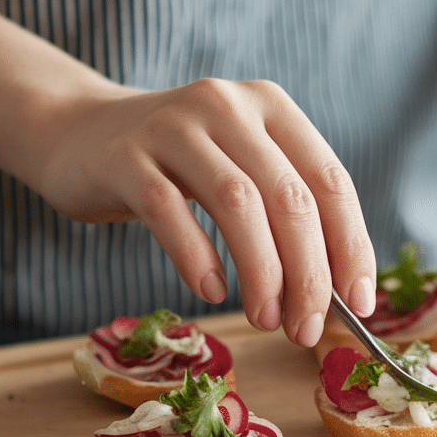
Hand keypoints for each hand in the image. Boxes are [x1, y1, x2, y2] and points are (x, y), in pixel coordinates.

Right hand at [34, 78, 377, 345]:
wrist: (78, 134)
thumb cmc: (176, 169)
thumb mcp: (239, 171)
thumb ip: (284, 215)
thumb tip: (337, 295)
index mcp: (272, 108)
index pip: (331, 181)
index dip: (351, 247)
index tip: (358, 305)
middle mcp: (228, 107)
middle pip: (290, 198)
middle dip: (309, 275)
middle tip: (306, 330)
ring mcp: (174, 127)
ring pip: (238, 204)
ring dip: (263, 273)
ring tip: (266, 319)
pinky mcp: (125, 157)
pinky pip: (170, 212)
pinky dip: (198, 258)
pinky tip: (212, 291)